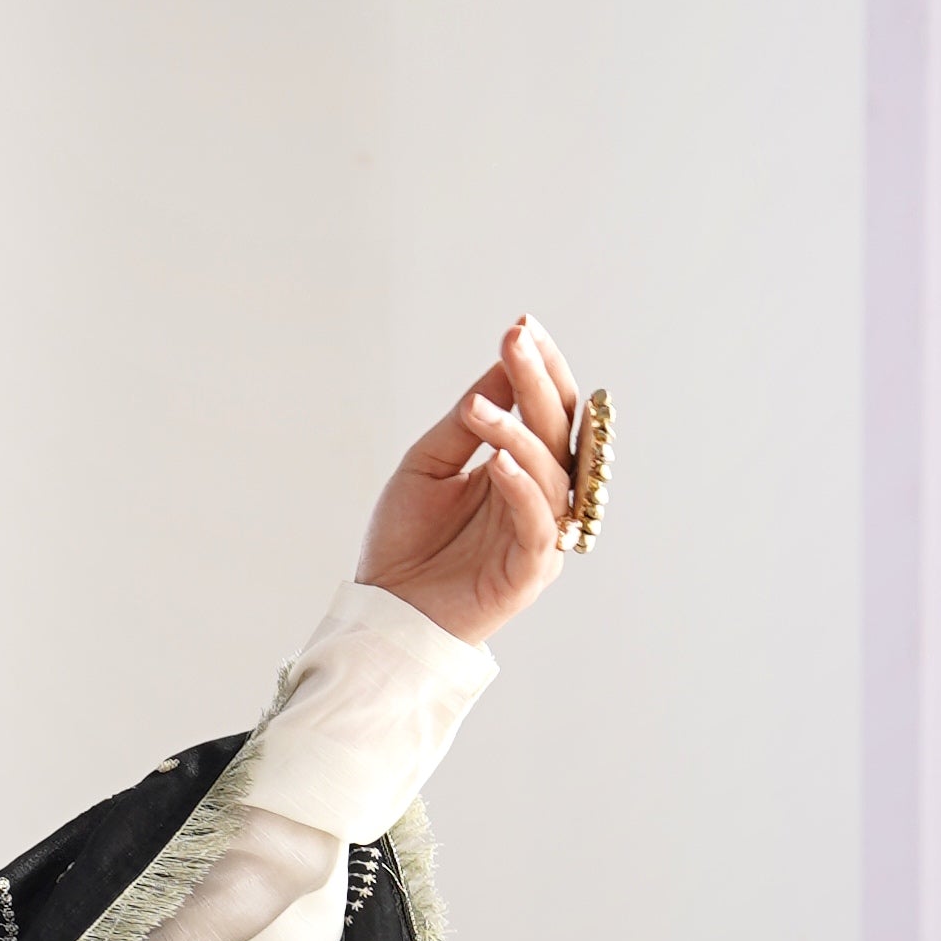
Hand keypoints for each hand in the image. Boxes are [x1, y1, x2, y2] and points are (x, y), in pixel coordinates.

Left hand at [361, 313, 589, 646]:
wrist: (382, 614)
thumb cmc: (404, 543)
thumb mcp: (427, 465)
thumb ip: (469, 420)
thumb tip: (507, 362)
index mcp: (521, 469)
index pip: (547, 409)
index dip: (539, 368)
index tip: (522, 326)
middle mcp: (540, 496)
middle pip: (558, 430)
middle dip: (537, 382)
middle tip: (516, 340)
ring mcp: (541, 533)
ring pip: (549, 472)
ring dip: (517, 433)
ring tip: (478, 409)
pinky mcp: (531, 571)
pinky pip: (539, 523)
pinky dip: (521, 489)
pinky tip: (497, 462)